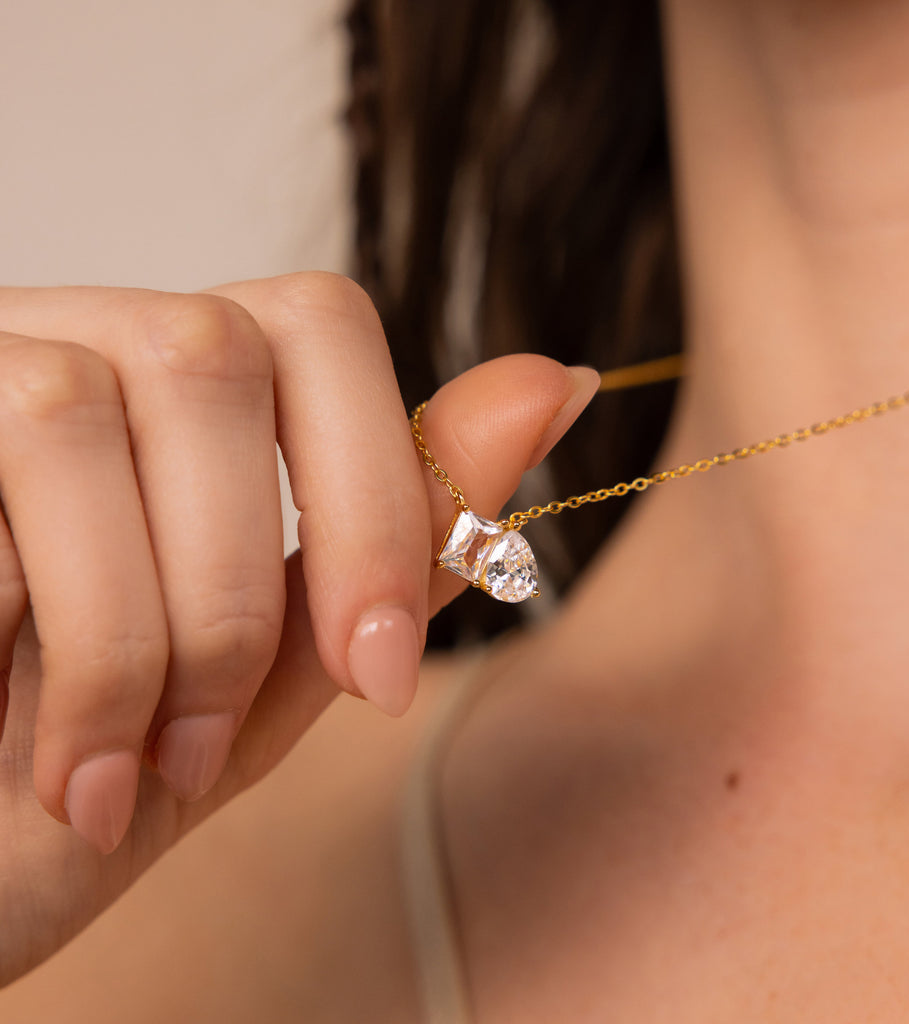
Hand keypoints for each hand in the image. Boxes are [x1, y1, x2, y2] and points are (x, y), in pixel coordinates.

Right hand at [0, 272, 597, 983]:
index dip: (373, 496)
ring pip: (82, 410)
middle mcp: (81, 341)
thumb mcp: (274, 670)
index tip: (381, 676)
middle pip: (213, 355)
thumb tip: (558, 384)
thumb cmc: (97, 766)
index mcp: (190, 394)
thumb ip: (399, 537)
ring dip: (128, 633)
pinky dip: (34, 643)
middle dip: (240, 591)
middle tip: (208, 752)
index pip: (321, 325)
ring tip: (108, 774)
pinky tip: (17, 745)